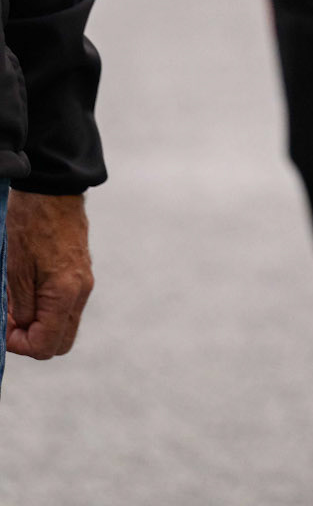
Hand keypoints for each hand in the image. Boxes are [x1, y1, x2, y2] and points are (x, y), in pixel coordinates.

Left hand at [5, 191, 93, 358]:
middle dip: (33, 340)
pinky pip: (67, 303)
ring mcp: (83, 280)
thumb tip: (22, 330)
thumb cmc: (30, 225)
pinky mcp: (80, 270)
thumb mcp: (15, 270)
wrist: (52, 188)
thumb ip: (21, 308)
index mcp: (65, 293)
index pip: (46, 346)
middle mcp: (81, 290)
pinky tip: (28, 289)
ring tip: (16, 303)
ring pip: (64, 323)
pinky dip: (47, 307)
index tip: (4, 329)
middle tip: (10, 321)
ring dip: (39, 323)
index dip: (20, 345)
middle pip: (61, 341)